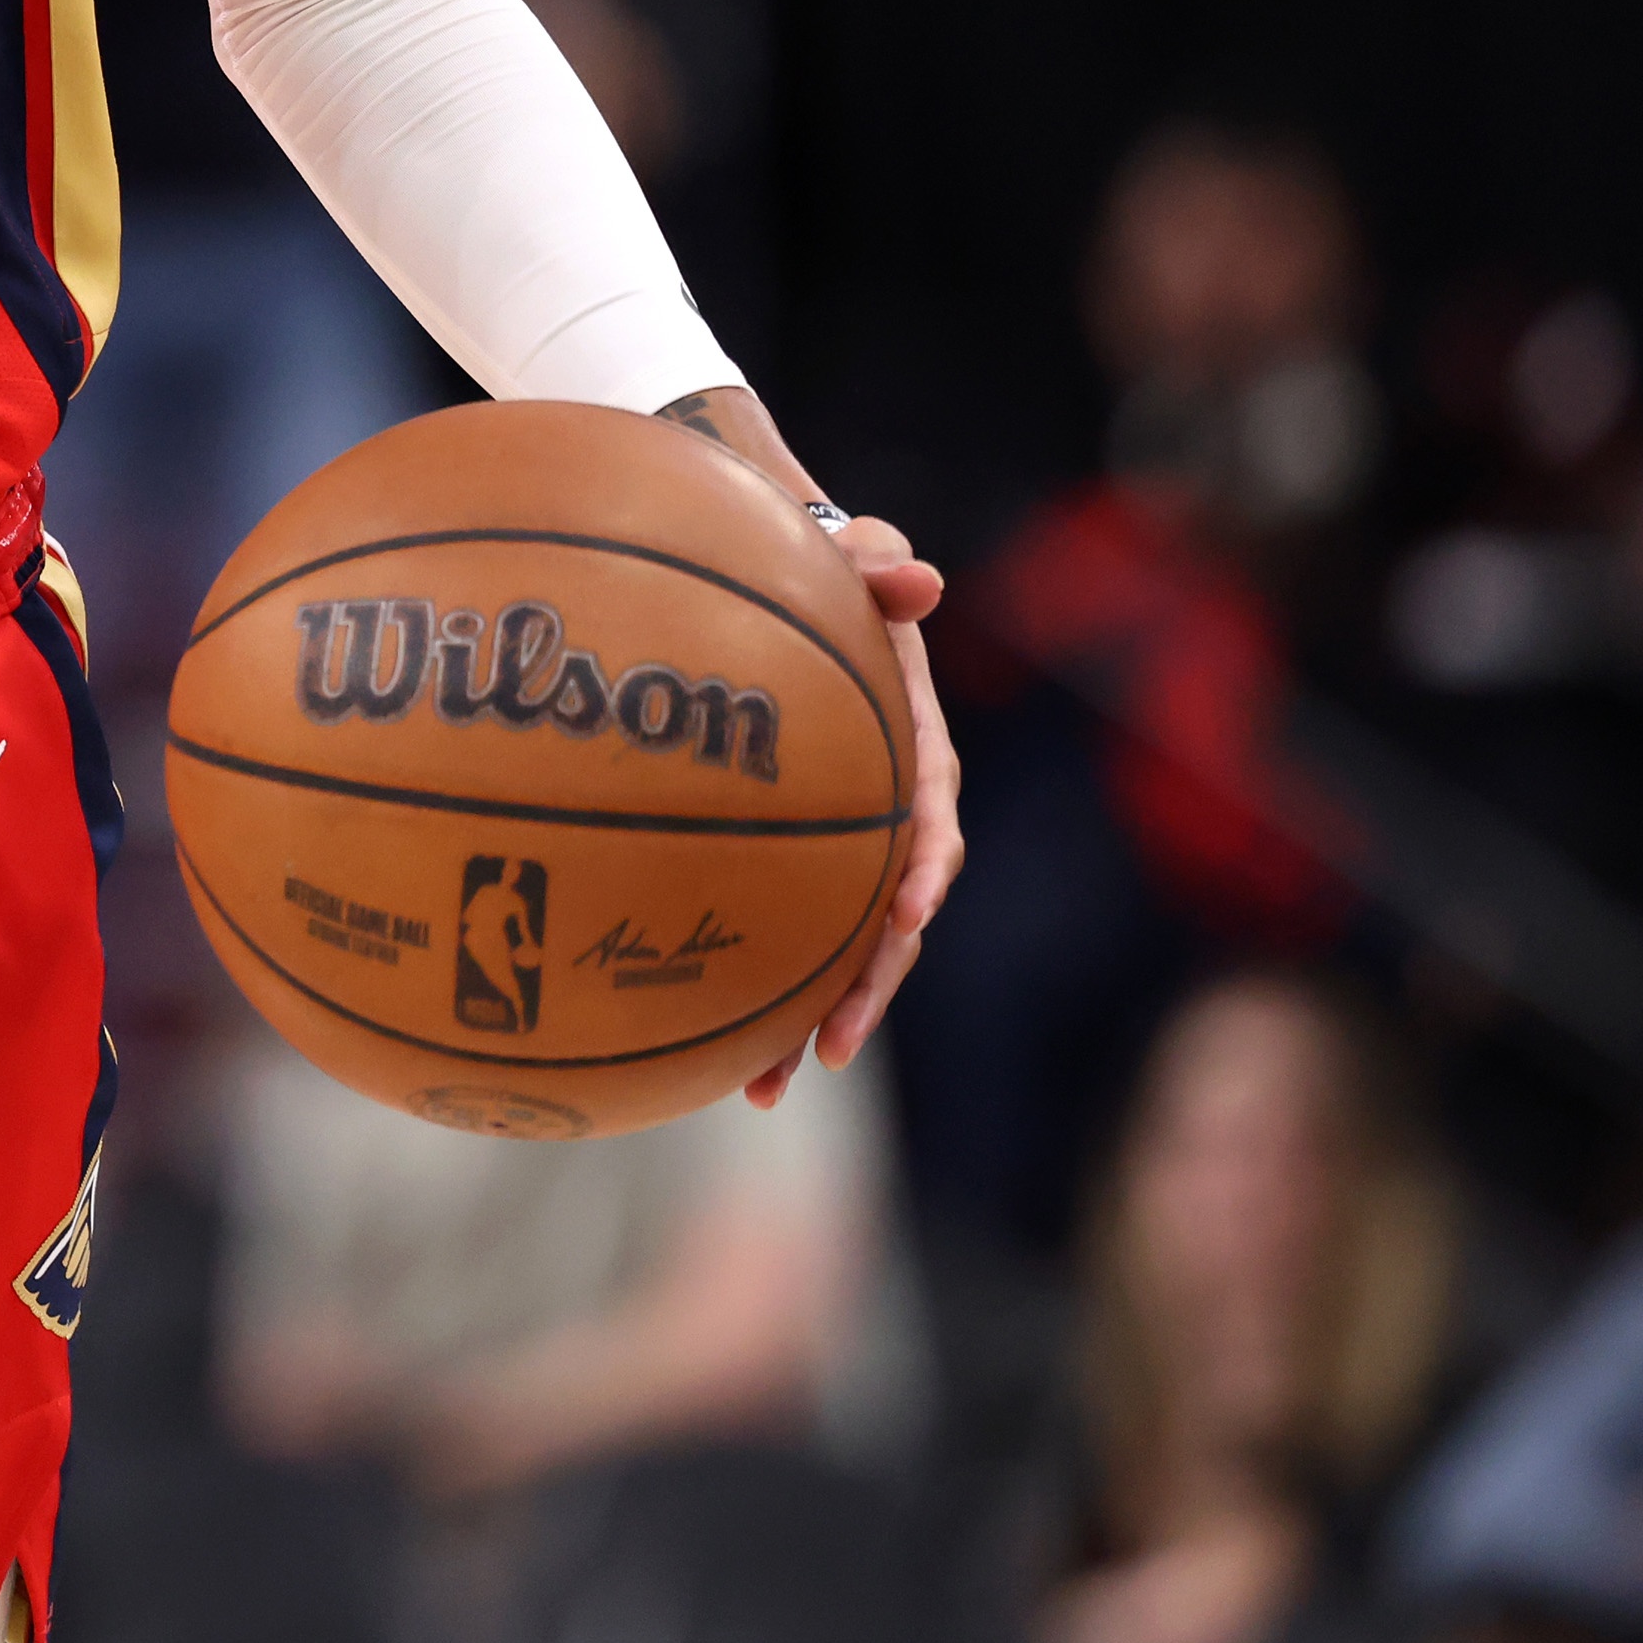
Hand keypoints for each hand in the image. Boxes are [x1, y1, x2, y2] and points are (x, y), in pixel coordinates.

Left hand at [748, 506, 955, 1108]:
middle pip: (892, 915)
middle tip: (829, 1045)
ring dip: (811, 1019)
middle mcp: (890, 813)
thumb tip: (921, 579)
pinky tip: (710, 1055)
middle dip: (867, 984)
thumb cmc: (813, 568)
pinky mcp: (788, 865)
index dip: (925, 867)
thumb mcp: (848, 554)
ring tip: (765, 1088)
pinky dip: (756, 995)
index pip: (932, 815)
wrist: (769, 585)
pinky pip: (780, 936)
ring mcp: (841, 847)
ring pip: (839, 948)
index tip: (907, 910)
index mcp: (916, 748)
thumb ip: (877, 563)